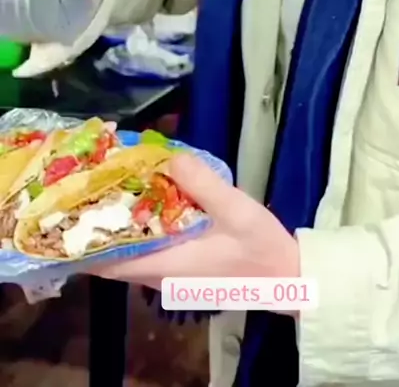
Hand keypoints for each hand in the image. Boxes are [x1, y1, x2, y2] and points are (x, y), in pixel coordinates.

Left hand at [85, 152, 299, 295]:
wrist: (287, 276)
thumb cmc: (260, 248)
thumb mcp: (237, 210)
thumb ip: (203, 184)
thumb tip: (170, 157)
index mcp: (166, 265)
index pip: (105, 262)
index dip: (82, 236)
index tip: (75, 201)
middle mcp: (159, 275)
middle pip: (109, 254)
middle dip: (96, 220)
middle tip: (93, 178)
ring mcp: (169, 274)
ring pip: (126, 251)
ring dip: (117, 222)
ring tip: (113, 180)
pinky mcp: (180, 268)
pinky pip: (145, 249)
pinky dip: (137, 227)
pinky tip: (146, 197)